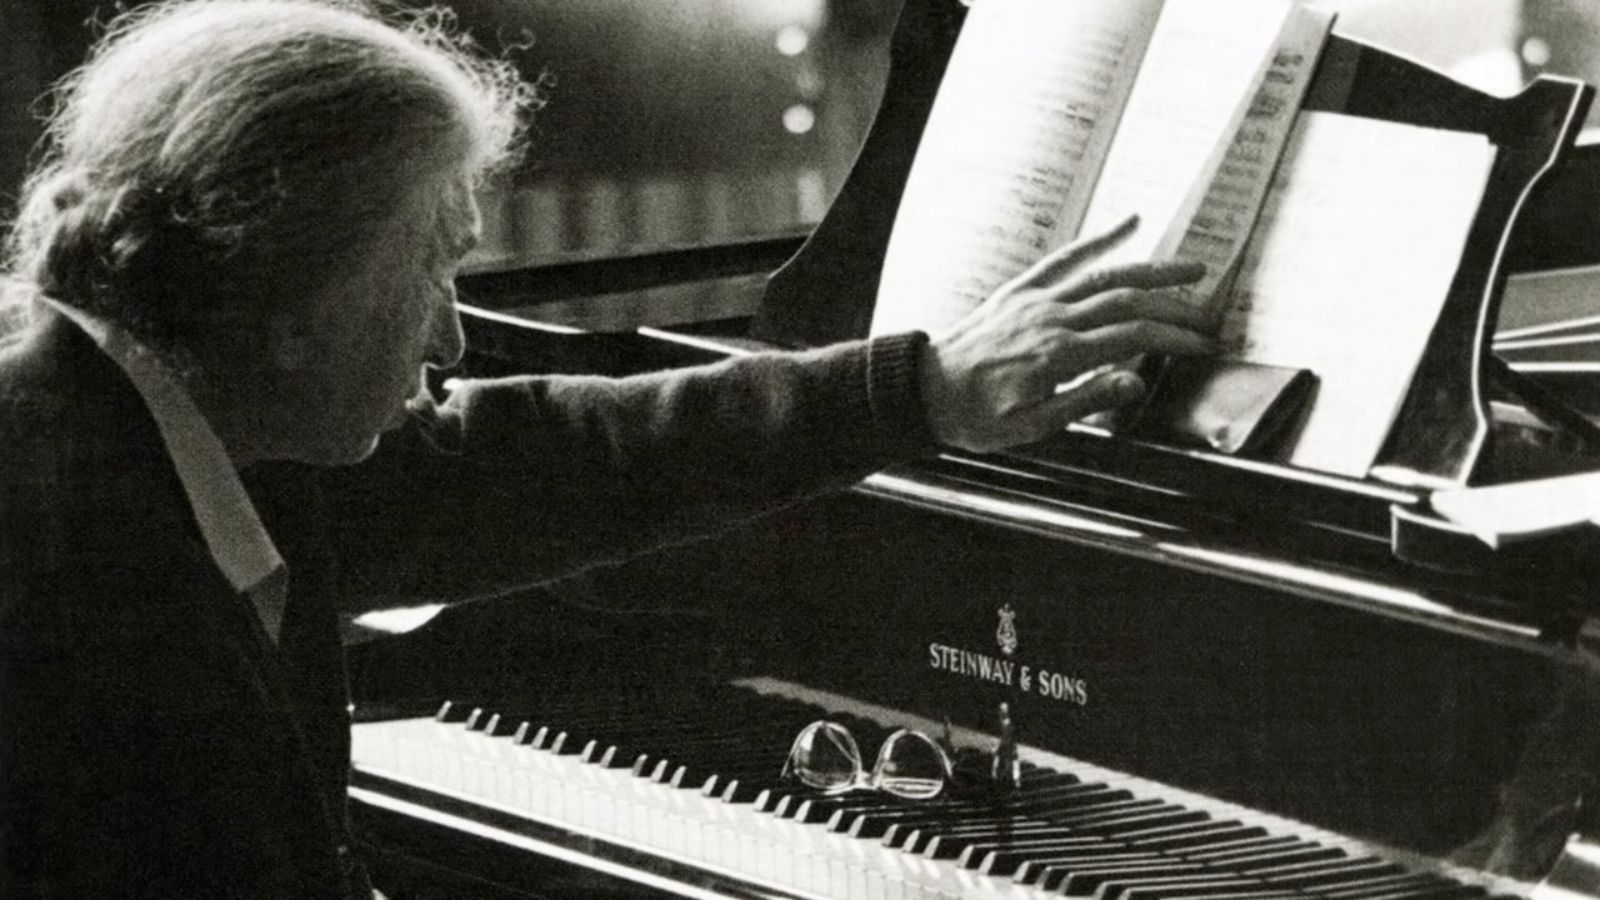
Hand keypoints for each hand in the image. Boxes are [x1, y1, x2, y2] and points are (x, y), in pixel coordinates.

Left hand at [918, 215, 1212, 451]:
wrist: (924, 389)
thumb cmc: (975, 416)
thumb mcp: (1029, 426)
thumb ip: (1083, 401)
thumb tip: (1133, 383)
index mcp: (1059, 354)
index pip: (1132, 339)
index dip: (1173, 340)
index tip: (1203, 346)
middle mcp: (1052, 318)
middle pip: (1128, 302)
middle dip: (1175, 308)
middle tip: (1210, 316)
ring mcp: (1037, 299)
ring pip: (1106, 274)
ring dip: (1153, 270)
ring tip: (1193, 269)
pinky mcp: (1022, 289)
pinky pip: (1065, 256)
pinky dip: (1099, 238)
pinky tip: (1130, 222)